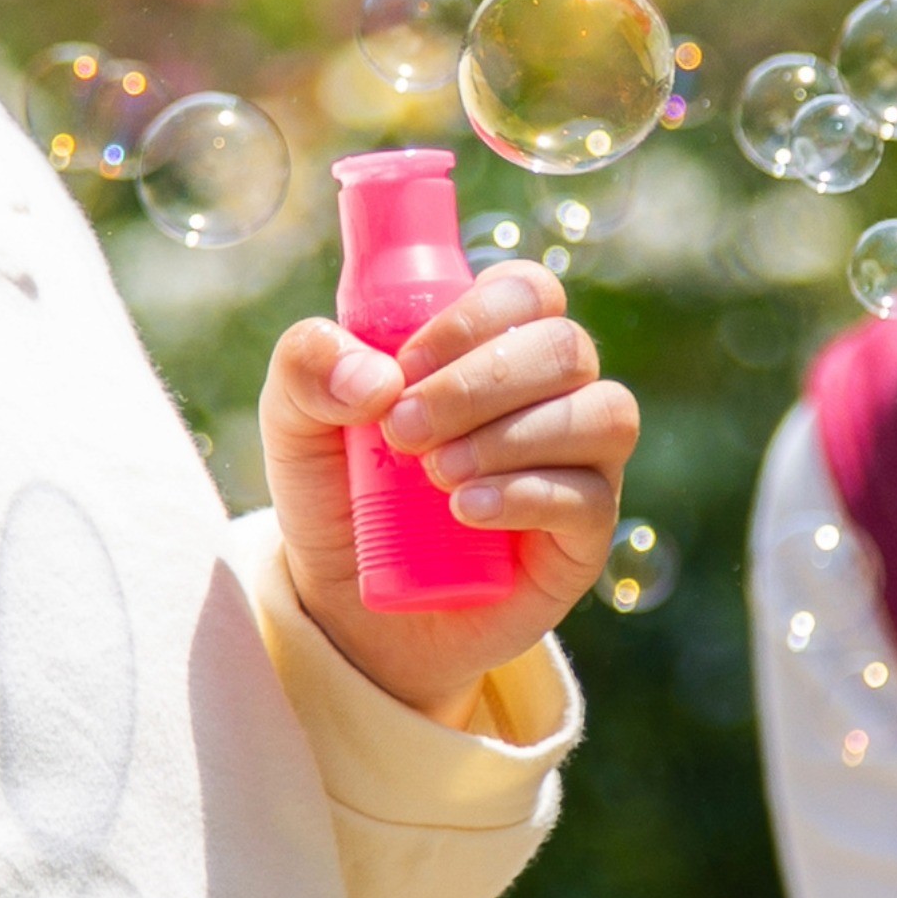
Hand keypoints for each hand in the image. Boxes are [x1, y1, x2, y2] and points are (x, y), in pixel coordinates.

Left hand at [257, 263, 640, 717]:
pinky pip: (591, 496)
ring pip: (602, 413)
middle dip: (479, 382)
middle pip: (565, 347)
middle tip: (403, 431)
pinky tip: (466, 510)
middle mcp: (548, 394)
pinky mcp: (583, 536)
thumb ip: (307, 366)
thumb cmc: (337, 492)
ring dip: (509, 436)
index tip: (406, 363)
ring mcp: (577, 463)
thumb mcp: (293, 421)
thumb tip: (374, 377)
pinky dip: (525, 494)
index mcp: (490, 345)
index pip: (527, 291)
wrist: (350, 606)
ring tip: (435, 474)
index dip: (475, 316)